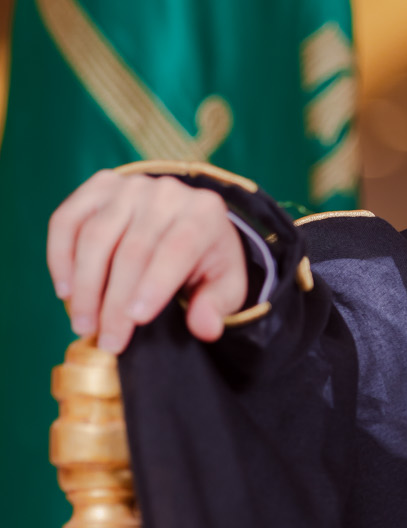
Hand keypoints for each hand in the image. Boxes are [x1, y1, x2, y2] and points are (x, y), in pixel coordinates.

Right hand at [48, 170, 247, 353]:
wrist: (186, 221)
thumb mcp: (225, 283)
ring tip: (84, 324)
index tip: (135, 319)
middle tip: (107, 340)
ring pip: (96, 236)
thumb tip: (206, 327)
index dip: (154, 284)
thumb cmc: (204, 259)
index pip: (176, 248)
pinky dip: (61, 257)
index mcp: (203, 213)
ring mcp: (128, 187)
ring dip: (86, 286)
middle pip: (133, 249)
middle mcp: (165, 192)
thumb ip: (218, 304)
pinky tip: (66, 291)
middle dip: (115, 300)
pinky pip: (68, 221)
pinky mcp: (98, 188)